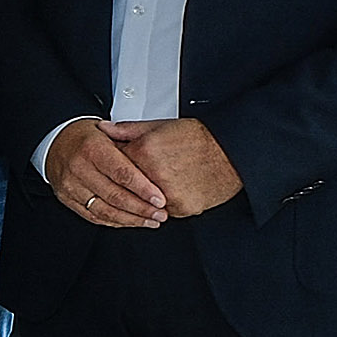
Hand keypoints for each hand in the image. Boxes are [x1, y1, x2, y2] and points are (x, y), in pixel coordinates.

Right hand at [46, 119, 170, 227]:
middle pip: (114, 195)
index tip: (160, 199)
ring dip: (131, 219)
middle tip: (161, 214)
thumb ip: (132, 144)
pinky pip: (94, 216)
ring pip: (105, 210)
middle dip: (141, 208)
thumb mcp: (109, 130)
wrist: (56, 142)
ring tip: (151, 221)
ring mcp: (70, 186)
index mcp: (92, 148)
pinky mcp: (67, 199)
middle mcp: (78, 168)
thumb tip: (158, 162)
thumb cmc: (88, 137)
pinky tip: (132, 222)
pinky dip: (115, 221)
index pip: (121, 173)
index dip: (143, 189)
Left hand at [122, 117, 240, 214]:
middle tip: (144, 171)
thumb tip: (104, 129)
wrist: (232, 154)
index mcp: (145, 152)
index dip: (114, 162)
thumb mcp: (161, 126)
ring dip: (145, 195)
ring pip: (142, 201)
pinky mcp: (181, 208)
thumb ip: (127, 129)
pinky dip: (163, 203)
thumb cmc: (200, 138)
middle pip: (125, 185)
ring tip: (161, 179)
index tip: (117, 162)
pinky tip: (172, 189)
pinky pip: (162, 210)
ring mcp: (167, 195)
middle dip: (128, 180)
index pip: (113, 163)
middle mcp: (154, 176)